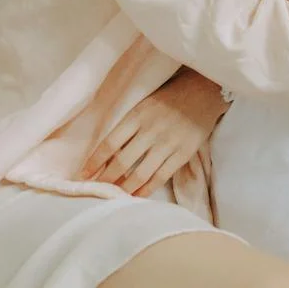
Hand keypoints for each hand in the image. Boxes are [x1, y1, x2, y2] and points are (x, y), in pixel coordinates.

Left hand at [81, 68, 227, 197]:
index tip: (83, 175)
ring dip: (123, 189)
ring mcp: (167, 143)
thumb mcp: (146, 103)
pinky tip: (136, 197)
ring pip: (139, 174)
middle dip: (105, 180)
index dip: (94, 162)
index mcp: (138, 114)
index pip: (110, 143)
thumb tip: (108, 151)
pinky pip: (160, 177)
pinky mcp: (182, 153)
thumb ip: (129, 124)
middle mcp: (150, 130)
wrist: (205, 90)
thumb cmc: (171, 96)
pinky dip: (146, 190)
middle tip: (94, 191)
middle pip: (121, 162)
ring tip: (112, 199)